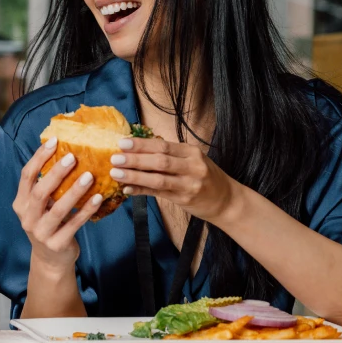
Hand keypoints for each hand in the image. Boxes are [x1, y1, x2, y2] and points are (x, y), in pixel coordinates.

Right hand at [13, 138, 102, 270]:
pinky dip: (86, 210)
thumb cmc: (48, 225)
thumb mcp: (40, 206)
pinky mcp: (57, 244)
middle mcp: (27, 218)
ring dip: (74, 191)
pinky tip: (98, 197)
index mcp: (20, 203)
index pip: (26, 176)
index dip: (38, 157)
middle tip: (72, 157)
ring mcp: (41, 232)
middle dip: (56, 173)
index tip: (53, 141)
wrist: (50, 260)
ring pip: (58, 209)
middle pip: (40, 192)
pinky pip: (74, 224)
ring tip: (89, 175)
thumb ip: (46, 186)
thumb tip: (64, 152)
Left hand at [110, 138, 239, 221]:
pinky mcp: (185, 199)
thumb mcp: (192, 160)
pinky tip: (127, 188)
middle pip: (160, 160)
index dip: (141, 144)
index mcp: (192, 152)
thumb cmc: (205, 177)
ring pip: (158, 179)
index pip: (163, 145)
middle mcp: (192, 166)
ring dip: (135, 176)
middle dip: (135, 159)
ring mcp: (189, 184)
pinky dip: (141, 190)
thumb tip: (137, 150)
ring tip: (116, 173)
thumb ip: (169, 155)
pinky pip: (158, 193)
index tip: (122, 142)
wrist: (227, 200)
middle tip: (114, 157)